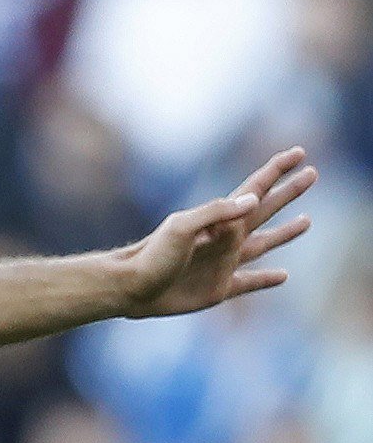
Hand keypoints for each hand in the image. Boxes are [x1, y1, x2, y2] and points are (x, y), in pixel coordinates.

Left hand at [120, 147, 316, 317]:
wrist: (130, 288)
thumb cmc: (151, 255)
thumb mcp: (181, 227)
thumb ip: (215, 212)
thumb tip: (252, 200)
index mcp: (220, 219)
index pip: (255, 188)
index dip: (277, 170)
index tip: (299, 153)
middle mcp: (226, 238)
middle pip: (266, 210)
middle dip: (289, 192)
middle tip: (313, 174)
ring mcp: (223, 264)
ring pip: (264, 244)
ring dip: (285, 233)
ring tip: (307, 221)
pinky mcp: (218, 289)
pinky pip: (250, 282)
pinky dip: (267, 279)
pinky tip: (283, 276)